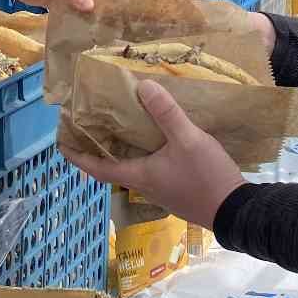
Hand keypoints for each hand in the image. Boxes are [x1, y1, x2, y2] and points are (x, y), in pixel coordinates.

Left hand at [62, 80, 245, 227]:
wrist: (236, 211)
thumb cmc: (206, 177)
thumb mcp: (188, 140)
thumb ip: (166, 113)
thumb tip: (141, 86)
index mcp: (139, 174)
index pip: (98, 167)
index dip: (77, 155)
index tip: (61, 143)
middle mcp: (144, 185)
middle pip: (112, 167)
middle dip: (97, 149)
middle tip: (88, 127)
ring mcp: (161, 190)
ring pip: (132, 168)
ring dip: (120, 150)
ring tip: (117, 127)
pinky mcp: (176, 189)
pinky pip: (150, 169)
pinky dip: (141, 153)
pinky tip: (153, 139)